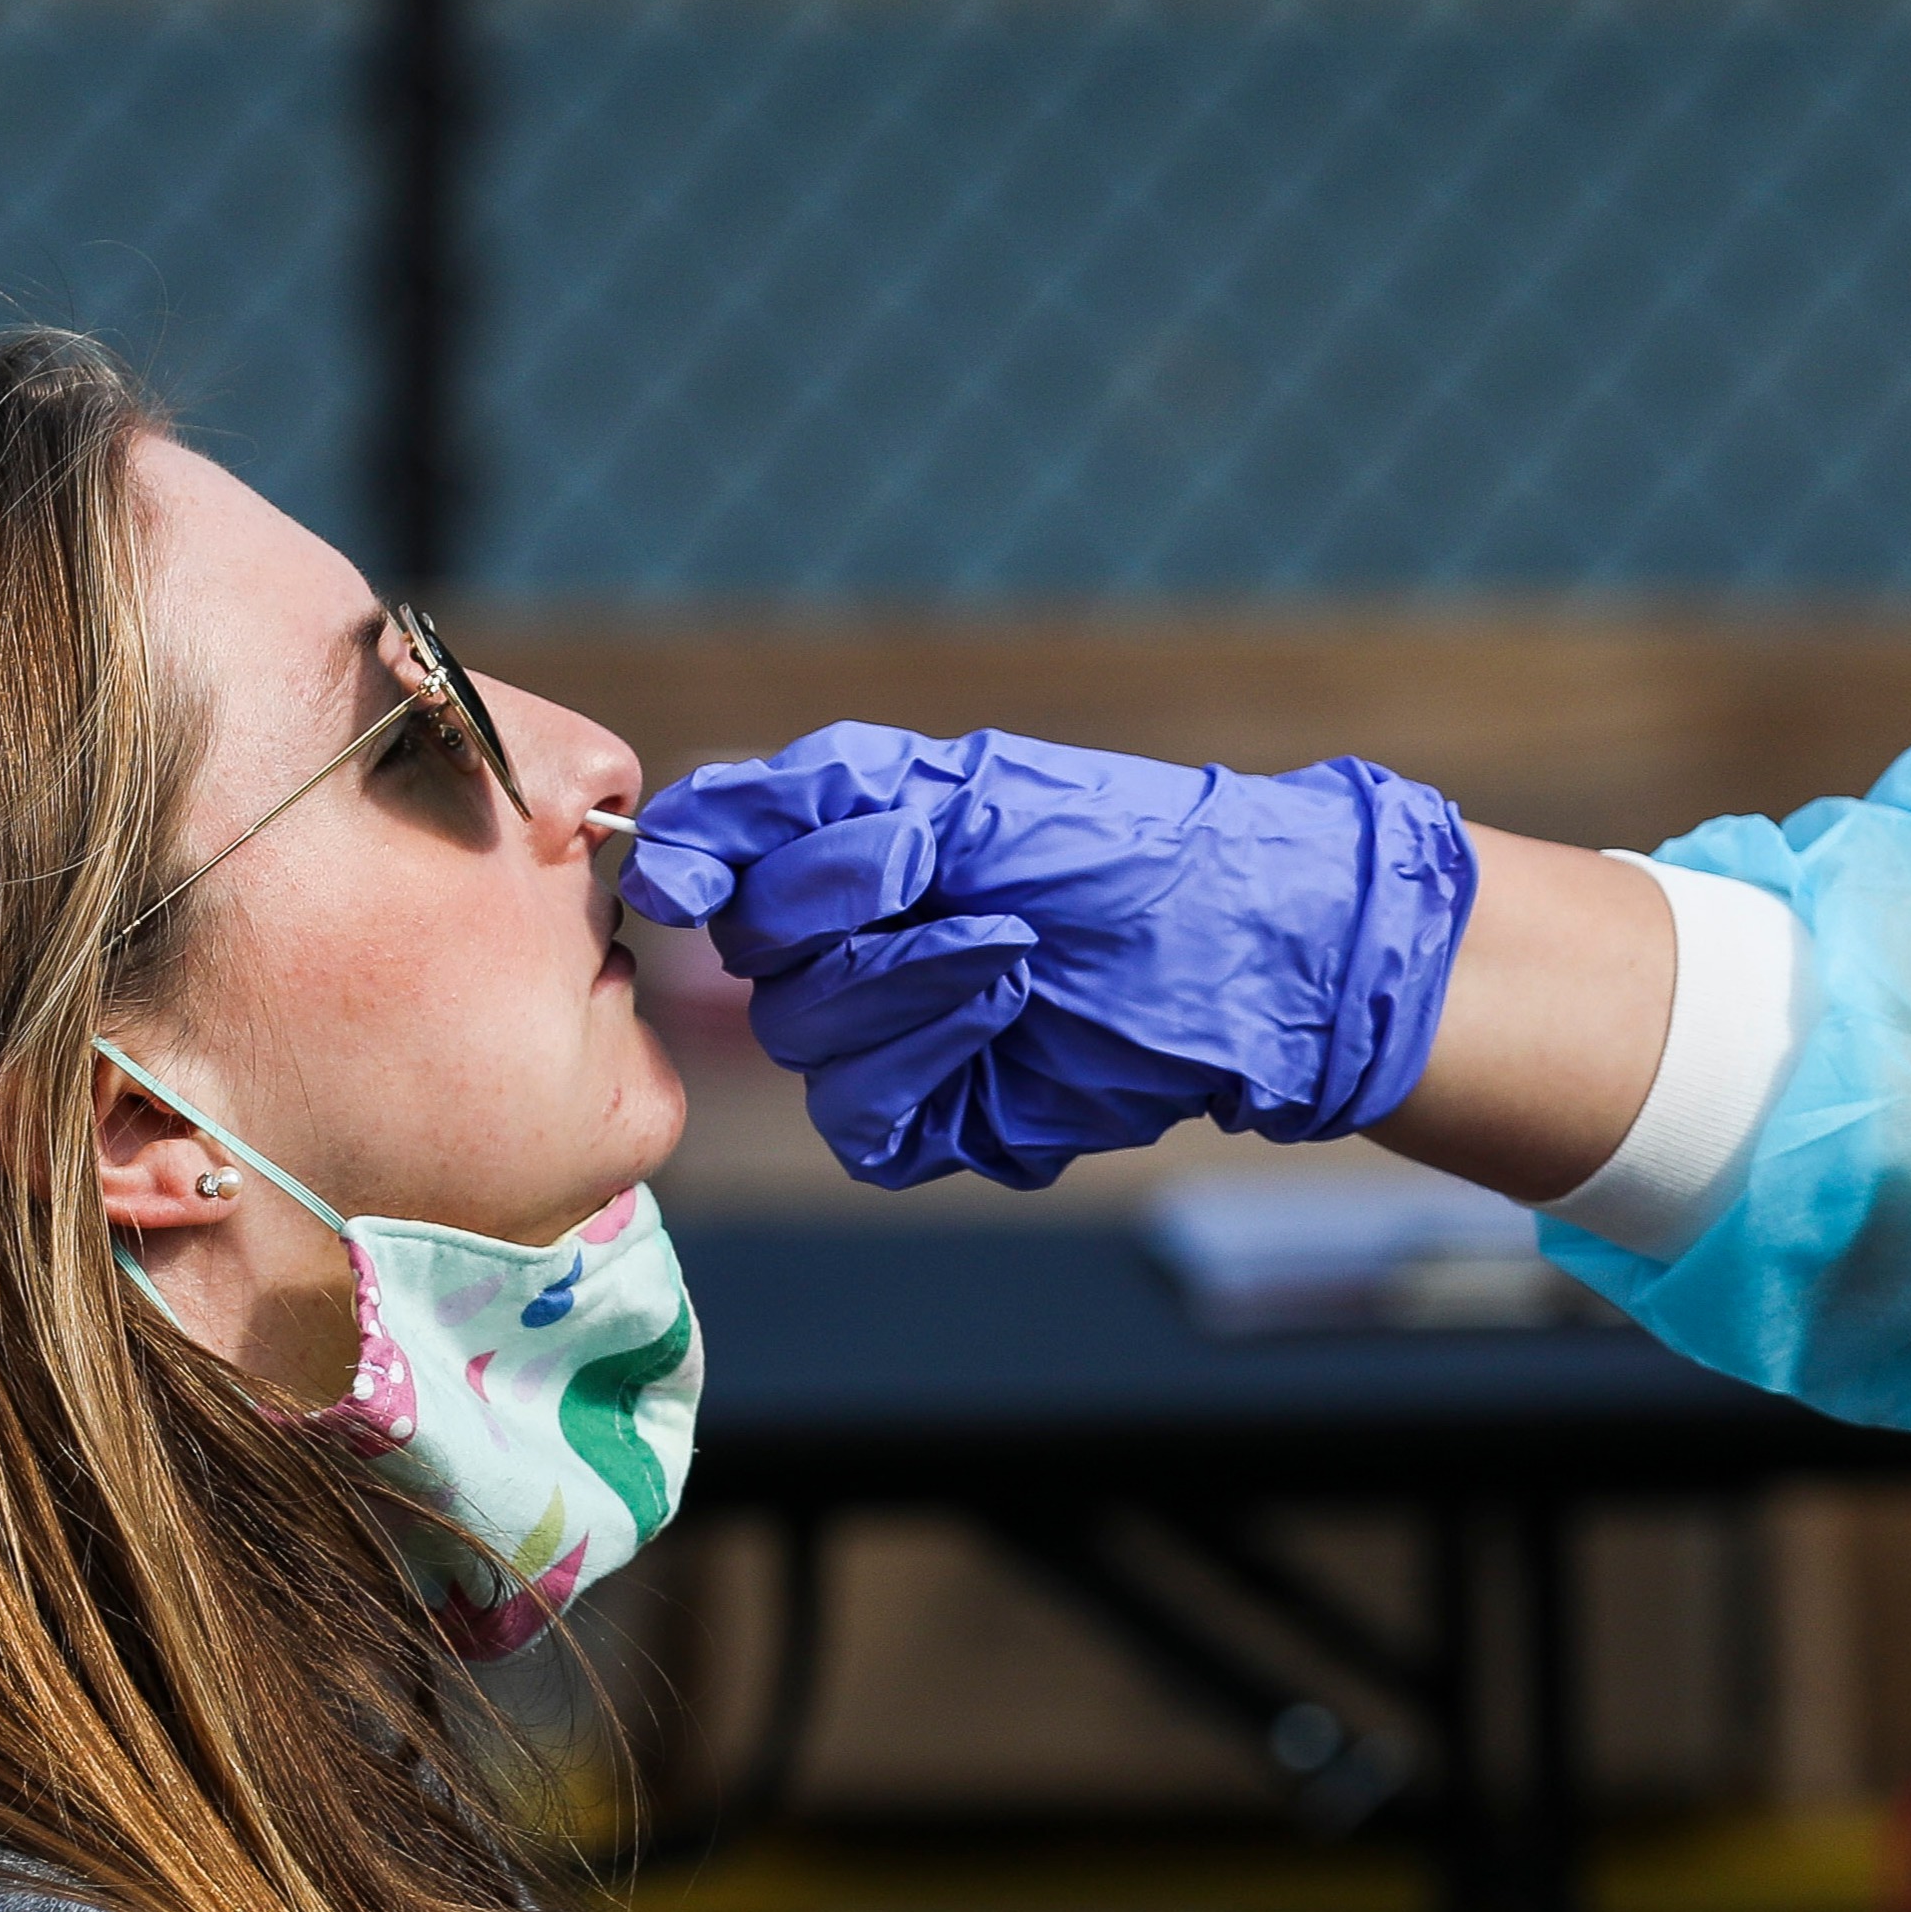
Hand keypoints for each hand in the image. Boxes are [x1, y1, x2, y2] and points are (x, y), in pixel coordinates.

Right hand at [625, 724, 1474, 1190]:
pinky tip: (1004, 1018)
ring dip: (902, 986)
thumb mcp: (960, 792)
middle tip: (937, 882)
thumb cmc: (1116, 846)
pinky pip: (865, 1118)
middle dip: (839, 918)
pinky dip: (927, 1062)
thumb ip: (806, 805)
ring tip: (1009, 948)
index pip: (717, 862)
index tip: (693, 877)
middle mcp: (860, 942)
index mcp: (855, 850)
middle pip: (751, 958)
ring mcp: (899, 1036)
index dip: (700, 869)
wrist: (1244, 947)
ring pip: (806, 1038)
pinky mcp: (941, 1119)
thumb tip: (666, 843)